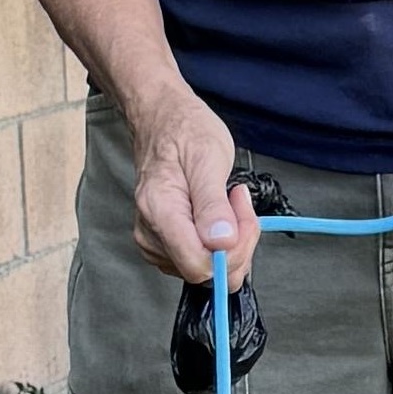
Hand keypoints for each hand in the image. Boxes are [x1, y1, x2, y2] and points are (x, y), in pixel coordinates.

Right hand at [130, 88, 250, 285]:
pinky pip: (202, 261)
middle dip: (236, 243)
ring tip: (228, 203)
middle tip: (239, 203)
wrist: (164, 121)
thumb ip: (213, 205)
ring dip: (231, 242)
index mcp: (159, 212)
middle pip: (205, 272)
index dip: (231, 250)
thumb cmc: (184, 132)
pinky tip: (220, 215)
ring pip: (207, 270)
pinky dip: (221, 242)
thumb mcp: (208, 158)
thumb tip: (221, 243)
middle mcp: (151, 233)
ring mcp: (156, 242)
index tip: (241, 213)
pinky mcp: (165, 245)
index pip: (198, 265)